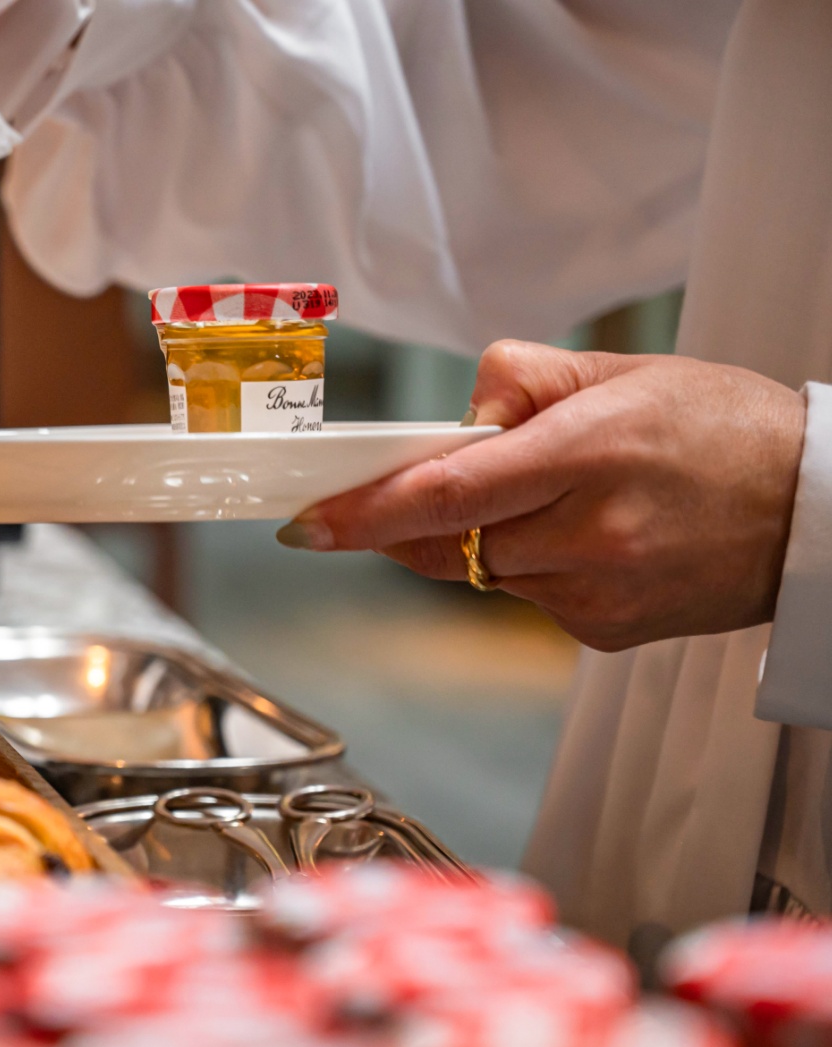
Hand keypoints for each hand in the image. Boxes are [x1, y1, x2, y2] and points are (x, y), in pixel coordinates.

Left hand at [276, 341, 807, 650]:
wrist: (818, 512)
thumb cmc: (721, 430)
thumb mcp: (622, 372)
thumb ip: (520, 379)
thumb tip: (454, 417)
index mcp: (589, 453)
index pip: (446, 492)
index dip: (364, 512)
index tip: (307, 522)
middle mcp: (591, 532)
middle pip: (446, 541)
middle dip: (406, 519)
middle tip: (388, 495)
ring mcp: (598, 593)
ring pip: (479, 571)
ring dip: (474, 538)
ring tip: (541, 497)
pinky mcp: (605, 633)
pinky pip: (524, 597)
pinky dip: (526, 567)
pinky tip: (582, 538)